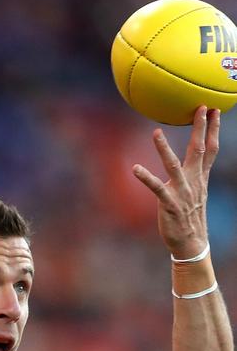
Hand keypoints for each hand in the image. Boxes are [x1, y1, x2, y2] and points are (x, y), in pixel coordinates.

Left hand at [132, 105, 219, 258]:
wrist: (191, 242)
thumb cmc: (189, 217)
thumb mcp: (195, 192)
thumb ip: (193, 175)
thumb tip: (191, 163)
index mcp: (200, 178)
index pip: (210, 149)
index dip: (213, 129)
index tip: (215, 111)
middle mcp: (193, 181)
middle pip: (198, 150)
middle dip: (200, 129)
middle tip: (201, 108)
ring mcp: (181, 192)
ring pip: (173, 166)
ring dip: (164, 149)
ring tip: (156, 132)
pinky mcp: (169, 203)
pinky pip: (156, 188)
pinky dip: (145, 178)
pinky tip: (135, 168)